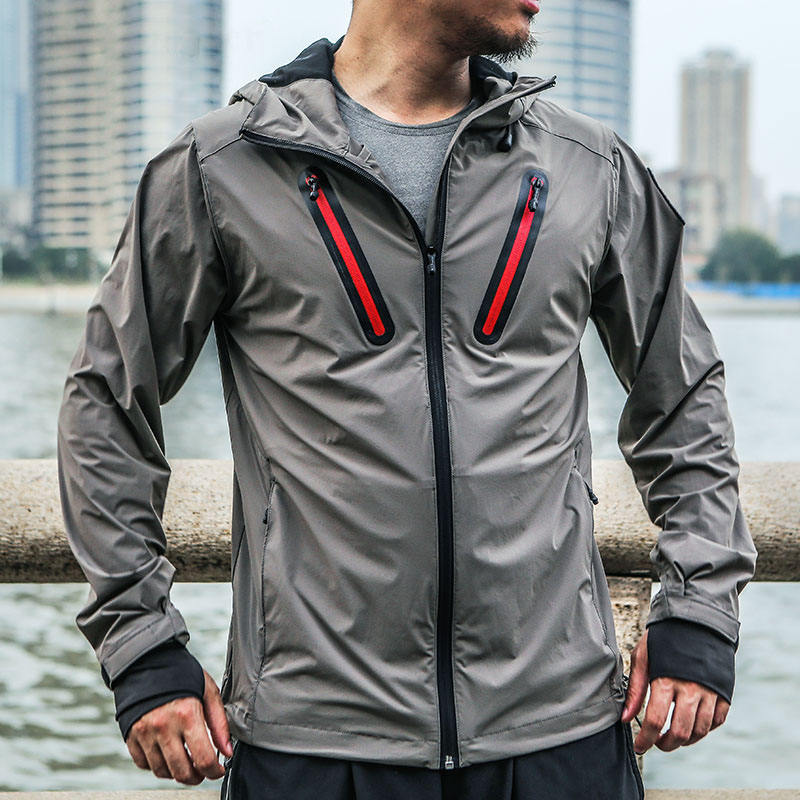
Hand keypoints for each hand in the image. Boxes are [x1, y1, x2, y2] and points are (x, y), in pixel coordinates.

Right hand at [125, 668, 232, 783]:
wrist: (147, 661)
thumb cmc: (183, 675)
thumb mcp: (208, 691)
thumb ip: (219, 723)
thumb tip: (227, 752)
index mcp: (186, 713)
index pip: (203, 758)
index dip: (215, 771)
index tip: (219, 769)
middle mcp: (163, 726)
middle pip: (182, 772)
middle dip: (197, 777)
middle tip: (203, 771)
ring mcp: (144, 732)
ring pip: (162, 771)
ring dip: (177, 773)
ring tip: (187, 762)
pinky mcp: (131, 735)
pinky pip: (144, 764)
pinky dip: (158, 765)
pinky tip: (168, 753)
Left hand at [621, 630, 728, 753]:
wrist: (697, 621)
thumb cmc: (664, 638)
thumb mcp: (643, 656)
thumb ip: (634, 688)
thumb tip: (625, 718)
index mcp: (666, 679)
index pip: (655, 720)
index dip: (646, 739)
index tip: (640, 746)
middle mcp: (690, 689)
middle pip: (679, 732)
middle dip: (665, 744)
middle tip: (657, 743)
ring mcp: (710, 693)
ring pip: (699, 731)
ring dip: (685, 741)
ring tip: (673, 737)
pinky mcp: (724, 693)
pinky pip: (716, 722)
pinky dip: (704, 730)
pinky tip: (691, 725)